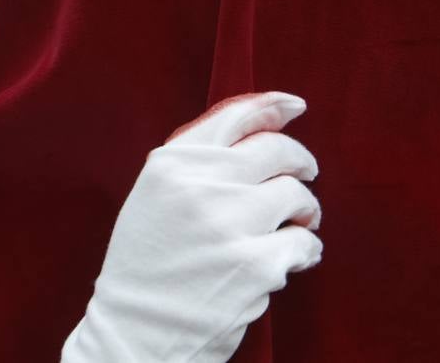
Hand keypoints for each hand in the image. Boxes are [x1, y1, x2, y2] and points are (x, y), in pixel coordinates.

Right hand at [62, 92, 321, 362]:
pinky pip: (304, 243)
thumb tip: (264, 129)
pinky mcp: (256, 265)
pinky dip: (305, 251)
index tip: (296, 106)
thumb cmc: (148, 266)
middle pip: (277, 150)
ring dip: (304, 211)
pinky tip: (291, 261)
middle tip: (305, 176)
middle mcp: (201, 186)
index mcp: (172, 165)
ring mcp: (230, 224)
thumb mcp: (156, 197)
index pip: (235, 116)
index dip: (272, 106)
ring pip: (296, 195)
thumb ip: (199, 163)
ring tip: (296, 227)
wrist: (134, 335)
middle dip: (300, 162)